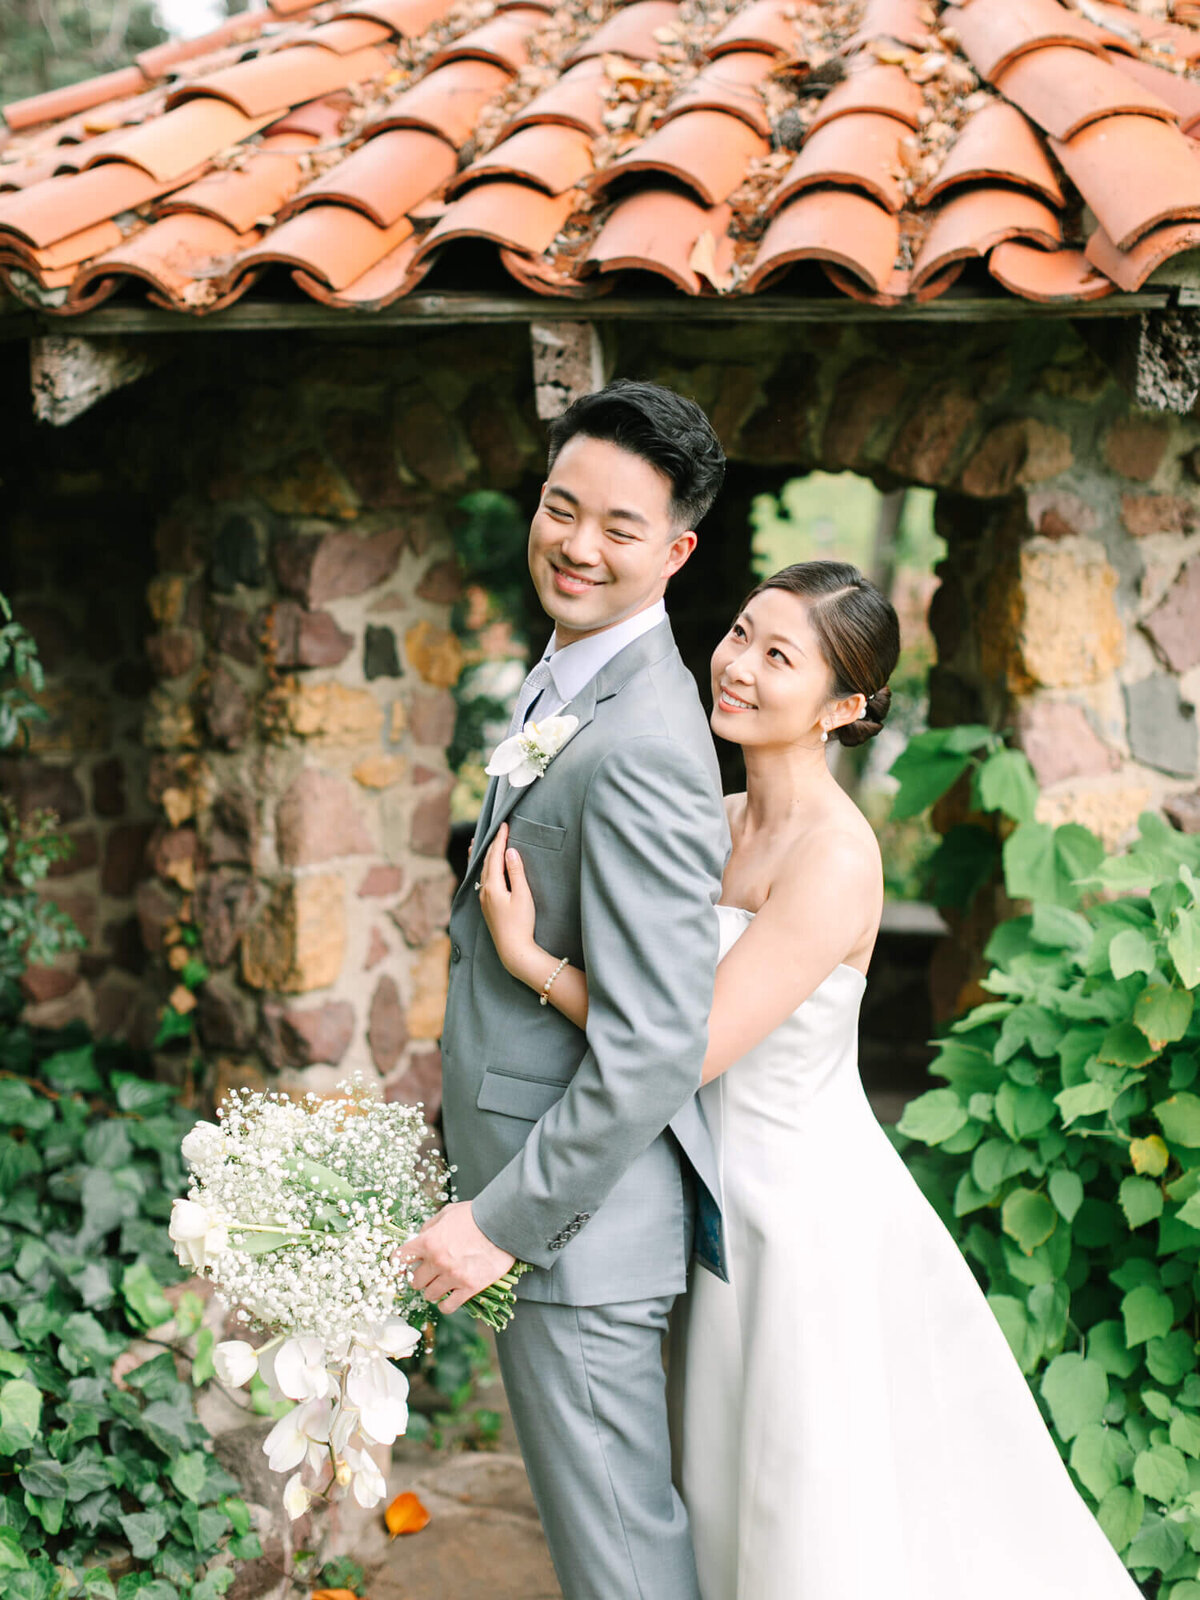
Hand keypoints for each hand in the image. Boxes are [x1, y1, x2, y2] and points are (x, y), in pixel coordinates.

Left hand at [395, 1202, 515, 1315]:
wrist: (503, 1224)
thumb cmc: (476, 1215)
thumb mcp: (448, 1212)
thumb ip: (431, 1226)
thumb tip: (421, 1236)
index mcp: (428, 1241)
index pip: (399, 1259)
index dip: (400, 1264)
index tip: (404, 1266)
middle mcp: (437, 1261)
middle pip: (414, 1282)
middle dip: (420, 1277)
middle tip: (429, 1274)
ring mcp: (453, 1276)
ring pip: (429, 1295)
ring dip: (433, 1290)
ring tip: (442, 1284)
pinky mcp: (469, 1288)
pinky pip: (448, 1307)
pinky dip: (446, 1304)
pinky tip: (450, 1296)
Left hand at [479, 824, 540, 982]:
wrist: (513, 950)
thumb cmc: (521, 923)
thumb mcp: (523, 895)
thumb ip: (516, 872)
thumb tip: (510, 851)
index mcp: (492, 886)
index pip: (495, 856)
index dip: (500, 840)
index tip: (504, 825)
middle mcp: (484, 891)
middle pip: (485, 862)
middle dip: (490, 845)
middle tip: (495, 829)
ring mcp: (483, 900)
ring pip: (480, 871)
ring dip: (482, 856)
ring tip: (478, 844)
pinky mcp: (486, 907)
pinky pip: (481, 881)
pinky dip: (481, 869)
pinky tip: (482, 870)